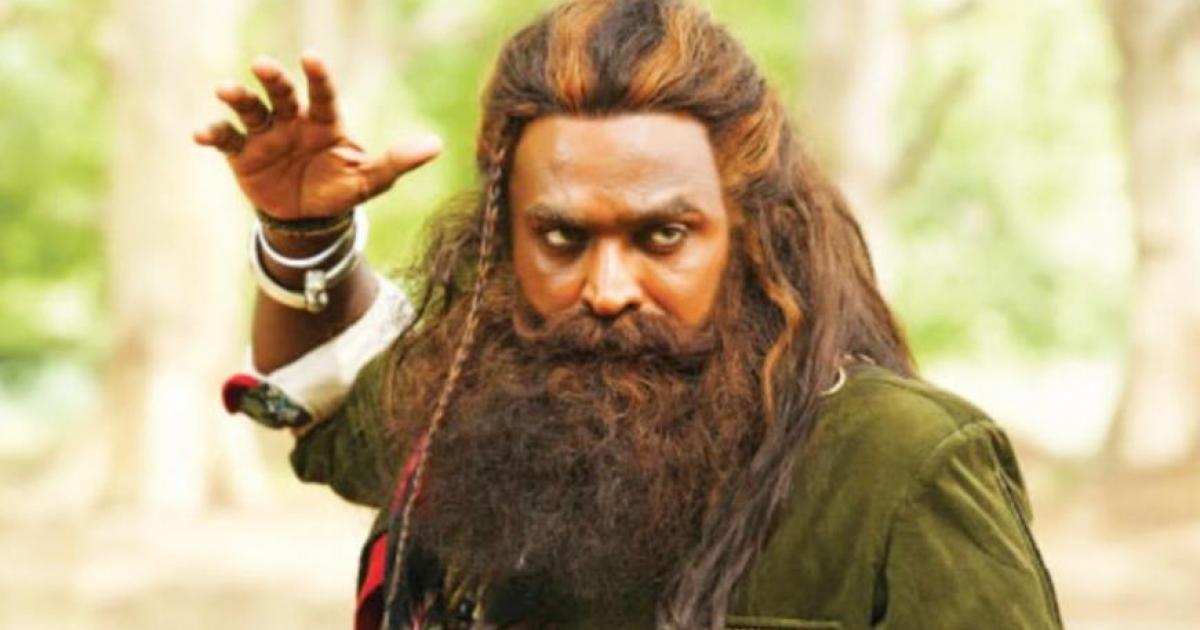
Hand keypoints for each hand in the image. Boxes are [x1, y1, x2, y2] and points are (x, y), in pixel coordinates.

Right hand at [193, 53, 442, 219]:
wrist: (307, 219)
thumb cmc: (339, 190)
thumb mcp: (370, 180)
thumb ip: (397, 162)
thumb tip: (436, 146)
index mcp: (325, 122)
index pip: (323, 94)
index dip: (317, 77)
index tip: (311, 58)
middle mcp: (292, 120)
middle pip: (282, 93)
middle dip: (273, 78)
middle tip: (263, 65)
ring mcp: (265, 134)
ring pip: (249, 108)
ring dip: (237, 98)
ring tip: (225, 90)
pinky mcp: (242, 153)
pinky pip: (225, 138)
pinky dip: (212, 133)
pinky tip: (200, 132)